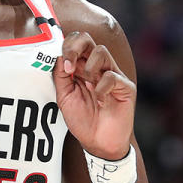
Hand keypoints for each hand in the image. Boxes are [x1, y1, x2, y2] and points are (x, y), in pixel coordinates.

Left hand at [52, 31, 135, 159]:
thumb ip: (60, 76)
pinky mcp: (125, 87)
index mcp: (82, 67)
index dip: (66, 47)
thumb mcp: (64, 97)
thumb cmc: (83, 120)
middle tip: (70, 65)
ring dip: (89, 67)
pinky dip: (101, 88)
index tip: (62, 65)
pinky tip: (100, 101)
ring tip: (87, 86)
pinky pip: (112, 76)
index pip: (75, 42)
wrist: (98, 143)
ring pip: (101, 51)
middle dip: (74, 47)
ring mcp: (113, 75)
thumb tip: (57, 56)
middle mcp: (97, 67)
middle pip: (88, 39)